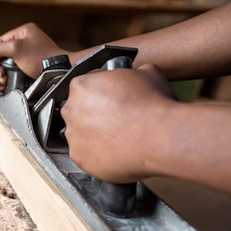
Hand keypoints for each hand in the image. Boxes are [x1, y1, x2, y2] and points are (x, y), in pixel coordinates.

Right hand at [0, 23, 67, 90]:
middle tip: (0, 73)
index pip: (1, 40)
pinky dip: (11, 74)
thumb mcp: (16, 49)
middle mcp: (27, 40)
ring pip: (10, 61)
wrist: (58, 71)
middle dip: (0, 64)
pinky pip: (17, 67)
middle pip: (4, 52)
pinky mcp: (32, 63)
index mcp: (24, 31)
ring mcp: (30, 52)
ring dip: (4, 71)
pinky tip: (7, 81)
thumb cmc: (41, 57)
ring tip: (4, 78)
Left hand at [61, 64, 176, 182]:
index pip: (84, 88)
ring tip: (117, 137)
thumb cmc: (153, 104)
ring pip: (80, 135)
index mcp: (81, 85)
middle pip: (78, 112)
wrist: (159, 137)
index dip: (100, 93)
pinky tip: (115, 151)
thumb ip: (131, 72)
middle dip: (94, 115)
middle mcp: (71, 110)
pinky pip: (85, 156)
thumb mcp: (147, 72)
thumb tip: (137, 75)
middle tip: (115, 120)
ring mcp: (73, 136)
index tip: (111, 100)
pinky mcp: (79, 158)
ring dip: (95, 135)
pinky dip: (97, 155)